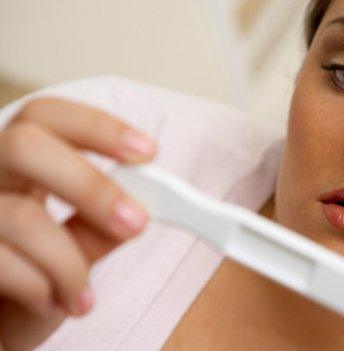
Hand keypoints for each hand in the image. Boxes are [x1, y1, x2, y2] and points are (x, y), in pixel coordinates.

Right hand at [0, 98, 155, 349]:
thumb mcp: (68, 247)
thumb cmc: (29, 273)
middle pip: (27, 147)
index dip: (97, 126)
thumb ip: (96, 225)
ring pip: (22, 216)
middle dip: (91, 187)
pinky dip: (41, 289)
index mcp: (15, 161)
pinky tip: (53, 303)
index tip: (148, 152)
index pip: (46, 116)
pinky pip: (3, 262)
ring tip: (84, 297)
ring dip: (69, 265)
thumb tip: (142, 206)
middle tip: (137, 224)